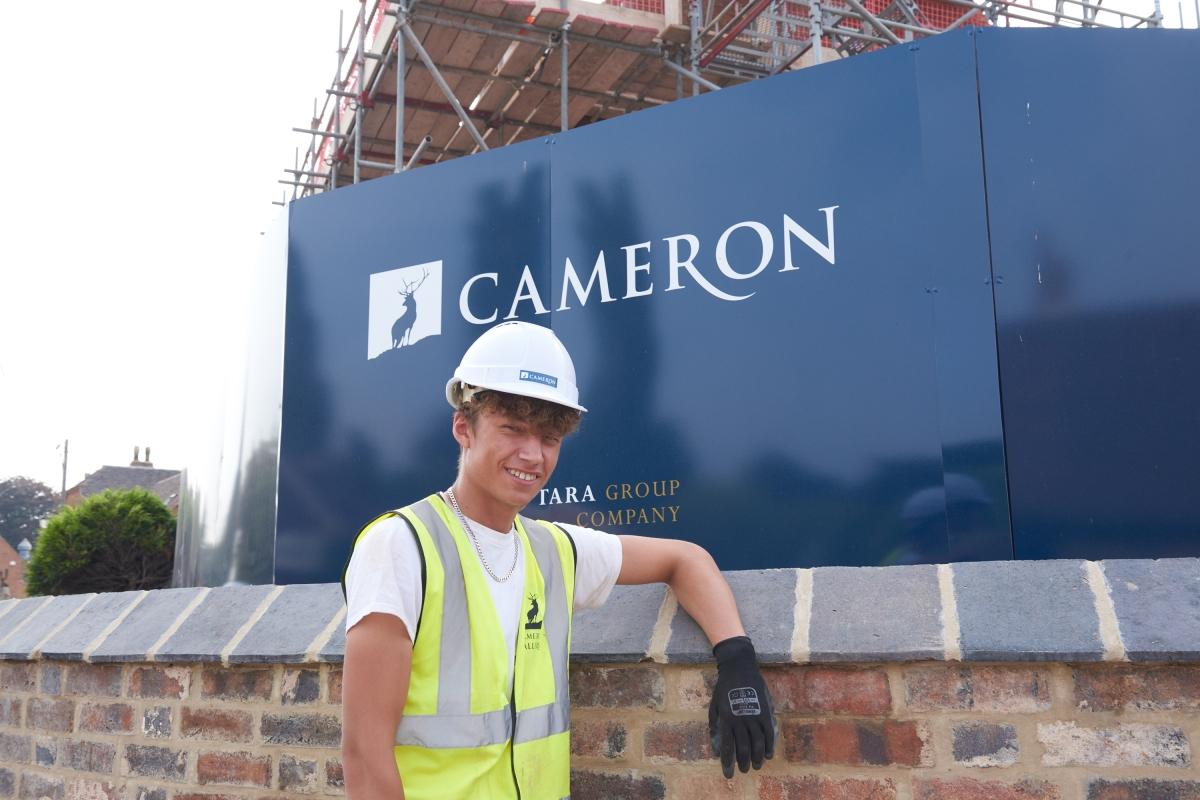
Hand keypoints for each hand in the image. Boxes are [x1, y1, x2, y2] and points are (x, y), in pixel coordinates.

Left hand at [708, 636, 775, 778]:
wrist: (739, 668)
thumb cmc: (724, 687)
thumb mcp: (714, 705)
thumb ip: (714, 725)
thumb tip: (715, 745)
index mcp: (727, 719)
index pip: (728, 746)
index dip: (728, 762)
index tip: (728, 773)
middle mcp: (741, 720)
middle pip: (744, 747)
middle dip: (744, 762)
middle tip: (744, 770)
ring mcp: (755, 716)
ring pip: (758, 743)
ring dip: (757, 757)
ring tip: (756, 765)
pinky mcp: (766, 711)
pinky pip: (769, 732)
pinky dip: (769, 745)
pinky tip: (768, 754)